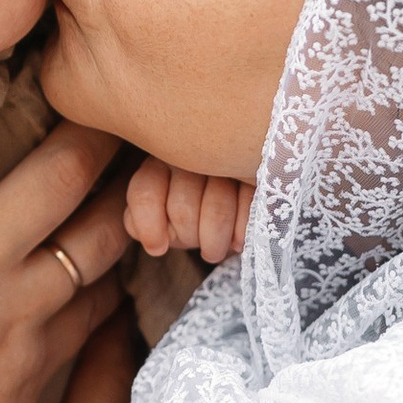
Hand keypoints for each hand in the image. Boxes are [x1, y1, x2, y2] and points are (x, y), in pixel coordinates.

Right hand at [0, 120, 129, 402]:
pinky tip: (120, 258)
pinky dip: (111, 277)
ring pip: (97, 237)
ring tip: (137, 169)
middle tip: (107, 97)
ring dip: (118, 199)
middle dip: (88, 125)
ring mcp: (18, 315)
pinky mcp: (42, 365)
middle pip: (58, 169)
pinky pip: (96, 304)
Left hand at [125, 157, 251, 264]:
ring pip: (216, 213)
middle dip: (189, 237)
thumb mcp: (161, 222)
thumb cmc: (191, 218)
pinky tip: (238, 241)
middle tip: (195, 245)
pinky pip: (249, 212)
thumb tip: (154, 242)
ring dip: (214, 242)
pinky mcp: (258, 175)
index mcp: (159, 163)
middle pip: (182, 209)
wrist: (233, 212)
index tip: (157, 248)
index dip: (149, 226)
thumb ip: (143, 224)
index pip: (145, 193)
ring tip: (214, 250)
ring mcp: (228, 160)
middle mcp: (192, 152)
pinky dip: (241, 233)